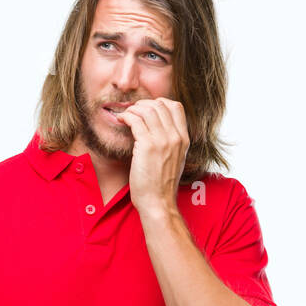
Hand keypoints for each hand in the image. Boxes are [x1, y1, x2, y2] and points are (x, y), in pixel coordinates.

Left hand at [112, 97, 189, 216]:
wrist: (158, 202)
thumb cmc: (161, 184)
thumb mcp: (174, 159)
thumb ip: (170, 142)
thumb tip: (156, 126)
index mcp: (184, 139)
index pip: (176, 107)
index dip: (159, 103)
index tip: (147, 110)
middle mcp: (176, 137)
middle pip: (160, 105)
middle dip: (142, 104)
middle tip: (132, 112)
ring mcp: (163, 141)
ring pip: (146, 110)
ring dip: (132, 110)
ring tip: (125, 117)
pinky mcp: (147, 146)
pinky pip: (135, 120)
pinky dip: (126, 117)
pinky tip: (121, 121)